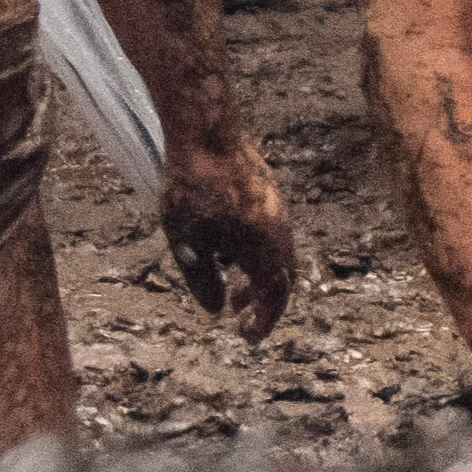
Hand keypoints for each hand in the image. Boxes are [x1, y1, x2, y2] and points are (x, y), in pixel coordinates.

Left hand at [158, 142, 299, 337]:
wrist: (207, 134)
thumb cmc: (193, 190)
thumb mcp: (188, 242)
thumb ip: (202, 280)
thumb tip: (214, 310)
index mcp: (266, 250)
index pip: (275, 298)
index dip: (264, 322)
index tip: (249, 338)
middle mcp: (281, 234)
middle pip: (282, 280)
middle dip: (263, 302)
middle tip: (240, 314)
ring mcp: (279, 213)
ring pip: (277, 257)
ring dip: (258, 276)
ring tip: (232, 283)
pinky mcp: (269, 196)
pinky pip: (272, 236)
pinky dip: (257, 254)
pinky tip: (229, 248)